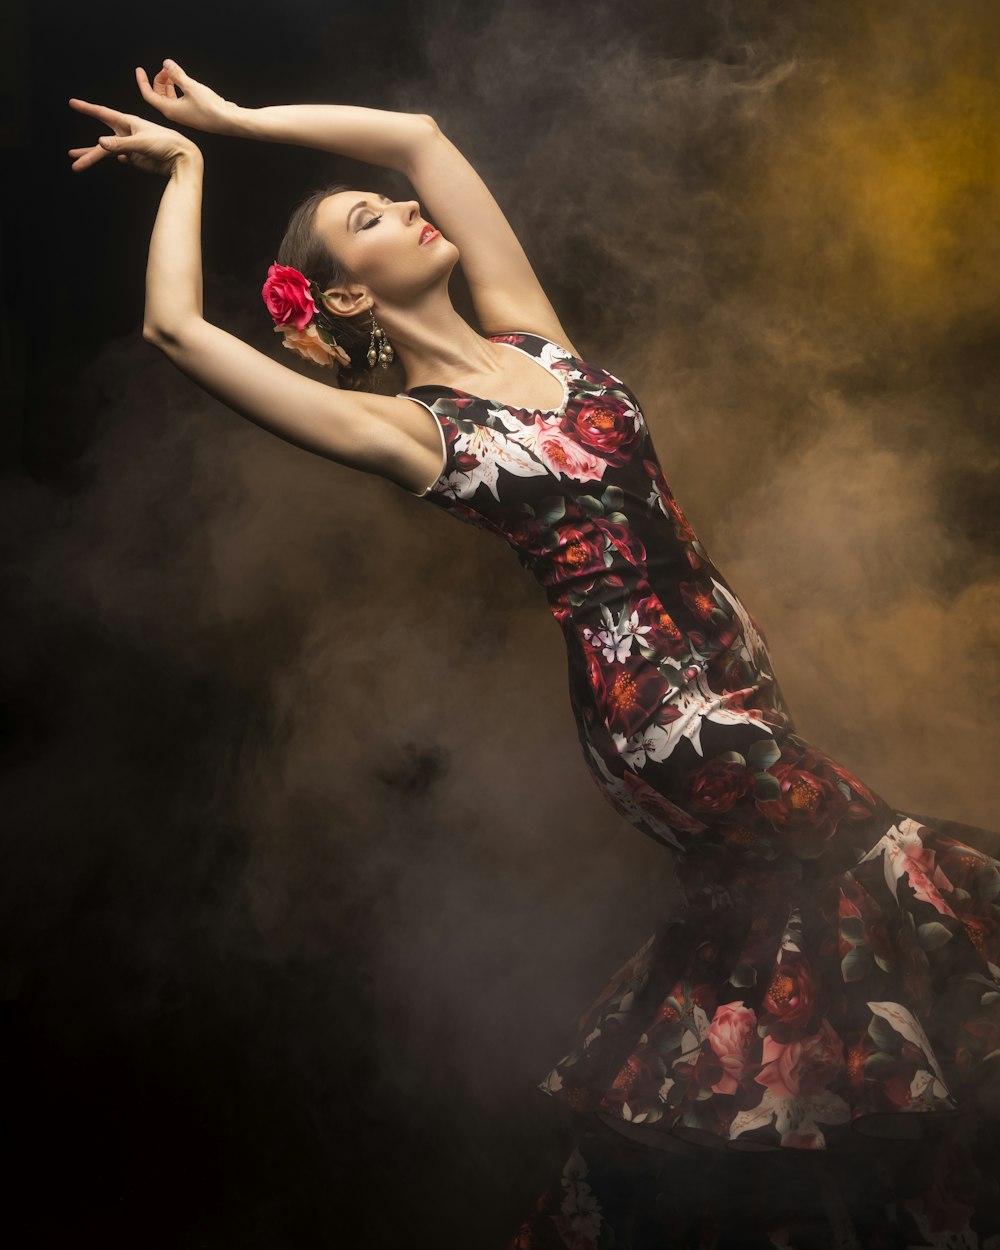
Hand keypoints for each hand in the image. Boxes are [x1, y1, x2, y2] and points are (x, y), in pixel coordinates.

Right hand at [67, 98, 200, 176]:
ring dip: (94, 158)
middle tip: (70, 154)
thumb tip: (99, 143)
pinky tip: (114, 159)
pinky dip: (116, 159)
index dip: (87, 108)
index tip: (72, 103)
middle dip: (86, 150)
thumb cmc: (166, 143)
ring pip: (107, 152)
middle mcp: (127, 133)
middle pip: (101, 142)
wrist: (182, 159)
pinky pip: (121, 158)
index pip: (102, 113)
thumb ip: (120, 144)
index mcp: (128, 122)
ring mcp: (131, 147)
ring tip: (78, 164)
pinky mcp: (137, 159)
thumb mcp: (141, 142)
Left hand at [135, 59, 239, 134]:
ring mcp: (184, 114)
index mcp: (170, 110)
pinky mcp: (192, 112)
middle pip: (159, 95)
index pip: (149, 95)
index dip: (142, 81)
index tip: (139, 70)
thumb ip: (177, 74)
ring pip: (170, 97)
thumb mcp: (191, 87)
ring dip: (169, 84)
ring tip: (174, 73)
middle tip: (166, 69)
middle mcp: (175, 113)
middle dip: (159, 80)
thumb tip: (167, 64)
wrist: (228, 121)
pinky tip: (184, 81)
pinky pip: (180, 99)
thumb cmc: (210, 109)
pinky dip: (178, 88)